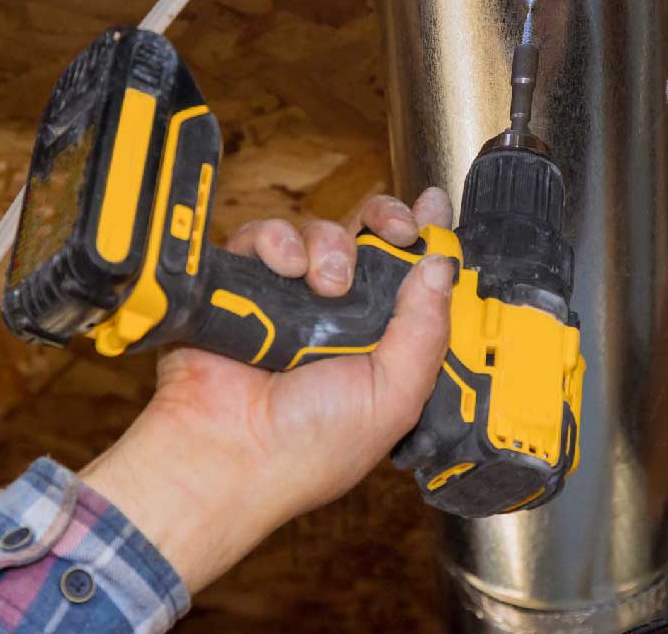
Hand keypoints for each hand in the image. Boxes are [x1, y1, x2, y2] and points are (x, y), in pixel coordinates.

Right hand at [80, 188, 455, 593]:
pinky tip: (285, 270)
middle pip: (373, 241)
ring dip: (332, 247)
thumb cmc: (308, 446)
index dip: (430, 243)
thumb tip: (443, 263)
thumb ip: (426, 330)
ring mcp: (292, 300)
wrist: (223, 454)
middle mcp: (341, 319)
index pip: (416, 282)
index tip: (436, 212)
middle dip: (388, 221)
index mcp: (383, 346)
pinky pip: (264, 237)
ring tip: (326, 284)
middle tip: (396, 229)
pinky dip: (277, 242)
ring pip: (323, 234)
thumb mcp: (394, 396)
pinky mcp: (245, 285)